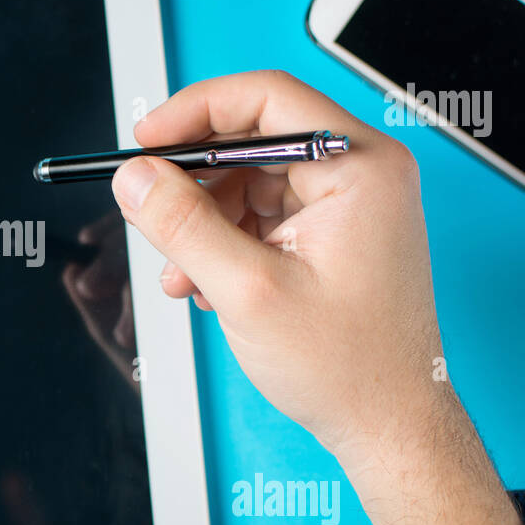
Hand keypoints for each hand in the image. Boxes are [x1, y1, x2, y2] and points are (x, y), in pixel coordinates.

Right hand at [111, 71, 522, 524]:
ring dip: (202, 222)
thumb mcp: (248, 290)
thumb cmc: (351, 367)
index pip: (266, 98)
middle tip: (150, 209)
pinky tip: (204, 283)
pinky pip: (258, 215)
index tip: (146, 141)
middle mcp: (360, 174)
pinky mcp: (329, 235)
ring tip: (181, 273)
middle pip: (251, 140)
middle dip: (193, 183)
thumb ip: (184, 225)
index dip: (195, 111)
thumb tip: (135, 177)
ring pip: (247, 182)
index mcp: (360, 167)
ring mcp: (346, 206)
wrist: (389, 426)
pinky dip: (222, 243)